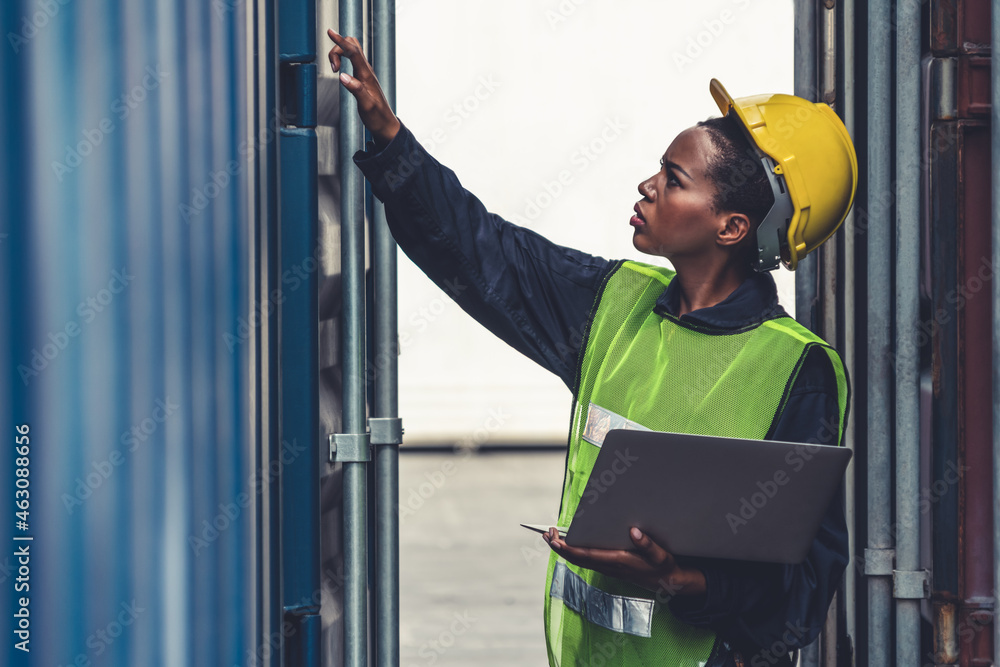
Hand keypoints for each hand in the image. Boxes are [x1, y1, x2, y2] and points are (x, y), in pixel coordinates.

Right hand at [327, 29, 400, 145]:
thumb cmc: (377, 118)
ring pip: (352, 50)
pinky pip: (352, 59)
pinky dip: (342, 57)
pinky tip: (339, 69)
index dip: (340, 41)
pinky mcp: (362, 77)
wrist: (386, 125)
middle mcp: (366, 71)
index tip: (330, 32)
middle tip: (332, 67)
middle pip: (352, 45)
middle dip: (338, 48)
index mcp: (366, 76)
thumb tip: (343, 76)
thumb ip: (356, 90)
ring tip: (334, 69)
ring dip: (339, 52)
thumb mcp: (366, 106)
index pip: (353, 52)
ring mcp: (365, 73)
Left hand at [543, 526, 705, 596]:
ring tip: (551, 536)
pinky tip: (570, 543)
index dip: (568, 548)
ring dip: (564, 549)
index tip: (555, 539)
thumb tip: (634, 531)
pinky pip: (587, 560)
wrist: (670, 583)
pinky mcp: (611, 567)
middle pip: (577, 558)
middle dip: (559, 547)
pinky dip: (574, 551)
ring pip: (580, 560)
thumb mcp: (661, 556)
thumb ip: (648, 544)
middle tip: (546, 533)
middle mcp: (610, 566)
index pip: (586, 555)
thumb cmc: (664, 567)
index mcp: (618, 561)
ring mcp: (609, 568)